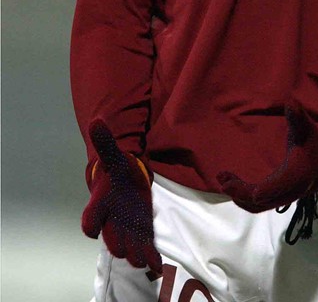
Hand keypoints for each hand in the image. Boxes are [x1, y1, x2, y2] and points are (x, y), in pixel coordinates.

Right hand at [81, 119, 161, 273]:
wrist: (125, 181)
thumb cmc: (117, 170)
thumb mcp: (114, 155)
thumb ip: (105, 142)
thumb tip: (97, 120)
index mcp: (101, 203)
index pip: (90, 218)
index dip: (90, 223)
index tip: (90, 230)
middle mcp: (111, 220)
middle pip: (111, 236)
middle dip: (117, 244)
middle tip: (125, 252)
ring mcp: (127, 228)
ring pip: (129, 245)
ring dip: (136, 253)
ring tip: (143, 262)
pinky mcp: (141, 231)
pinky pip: (145, 246)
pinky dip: (151, 258)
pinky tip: (157, 267)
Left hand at [217, 103, 317, 212]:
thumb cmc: (316, 141)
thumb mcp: (307, 128)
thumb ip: (298, 117)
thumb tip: (290, 101)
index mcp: (296, 176)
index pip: (273, 188)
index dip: (254, 190)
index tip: (234, 185)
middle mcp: (290, 191)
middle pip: (260, 201)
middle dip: (239, 192)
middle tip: (222, 178)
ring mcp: (285, 196)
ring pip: (258, 206)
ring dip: (239, 196)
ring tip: (223, 180)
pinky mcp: (281, 196)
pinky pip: (260, 203)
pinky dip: (246, 197)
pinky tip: (234, 184)